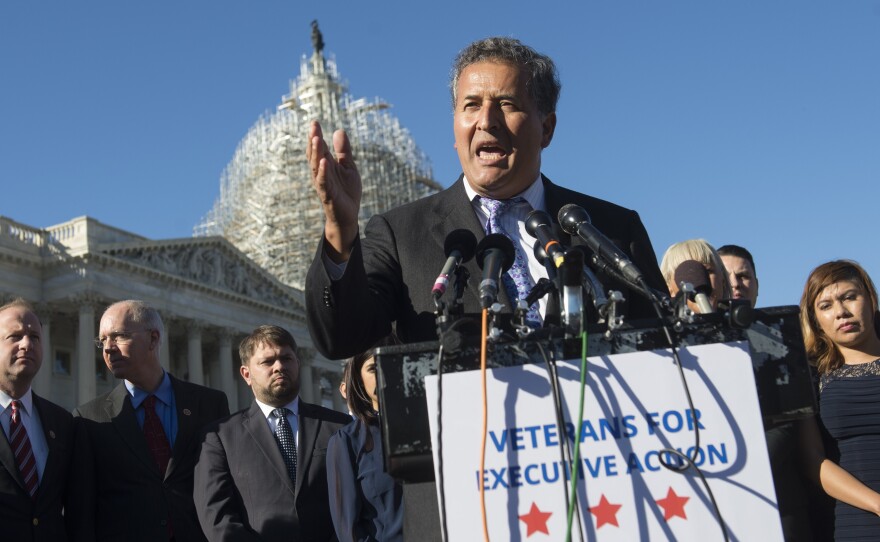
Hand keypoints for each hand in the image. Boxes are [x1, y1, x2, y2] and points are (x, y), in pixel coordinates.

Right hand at [307, 121, 361, 261]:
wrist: (348, 215)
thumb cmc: (346, 191)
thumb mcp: (348, 167)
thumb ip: (344, 151)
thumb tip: (338, 130)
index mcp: (325, 165)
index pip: (319, 148)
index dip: (316, 135)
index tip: (315, 121)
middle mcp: (321, 173)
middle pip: (315, 154)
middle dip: (314, 140)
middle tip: (313, 126)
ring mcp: (323, 184)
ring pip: (317, 166)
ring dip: (316, 153)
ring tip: (317, 139)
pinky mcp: (328, 195)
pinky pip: (324, 182)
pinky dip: (323, 172)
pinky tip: (325, 162)